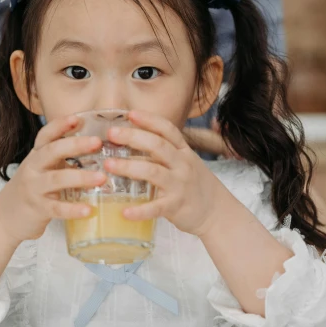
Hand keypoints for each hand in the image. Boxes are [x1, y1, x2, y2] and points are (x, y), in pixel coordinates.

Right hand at [0, 115, 107, 240]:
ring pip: (56, 179)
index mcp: (37, 156)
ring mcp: (34, 189)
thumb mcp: (43, 169)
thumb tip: (97, 148)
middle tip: (97, 142)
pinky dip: (73, 209)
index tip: (77, 118)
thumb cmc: (33, 190)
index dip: (59, 125)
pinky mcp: (38, 209)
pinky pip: (57, 208)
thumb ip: (62, 159)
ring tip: (102, 177)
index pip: (45, 136)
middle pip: (52, 152)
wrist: (4, 219)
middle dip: (75, 145)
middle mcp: (33, 169)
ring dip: (80, 177)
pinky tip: (89, 210)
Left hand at [104, 111, 230, 235]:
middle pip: (157, 145)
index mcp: (184, 152)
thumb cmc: (194, 186)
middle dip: (133, 137)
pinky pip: (156, 207)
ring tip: (108, 165)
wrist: (216, 212)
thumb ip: (164, 153)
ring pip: (153, 172)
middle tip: (112, 134)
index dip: (149, 120)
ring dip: (129, 167)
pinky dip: (140, 210)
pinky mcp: (176, 206)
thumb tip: (131, 142)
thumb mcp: (185, 163)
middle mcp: (182, 165)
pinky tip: (124, 212)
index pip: (167, 129)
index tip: (130, 114)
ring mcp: (179, 185)